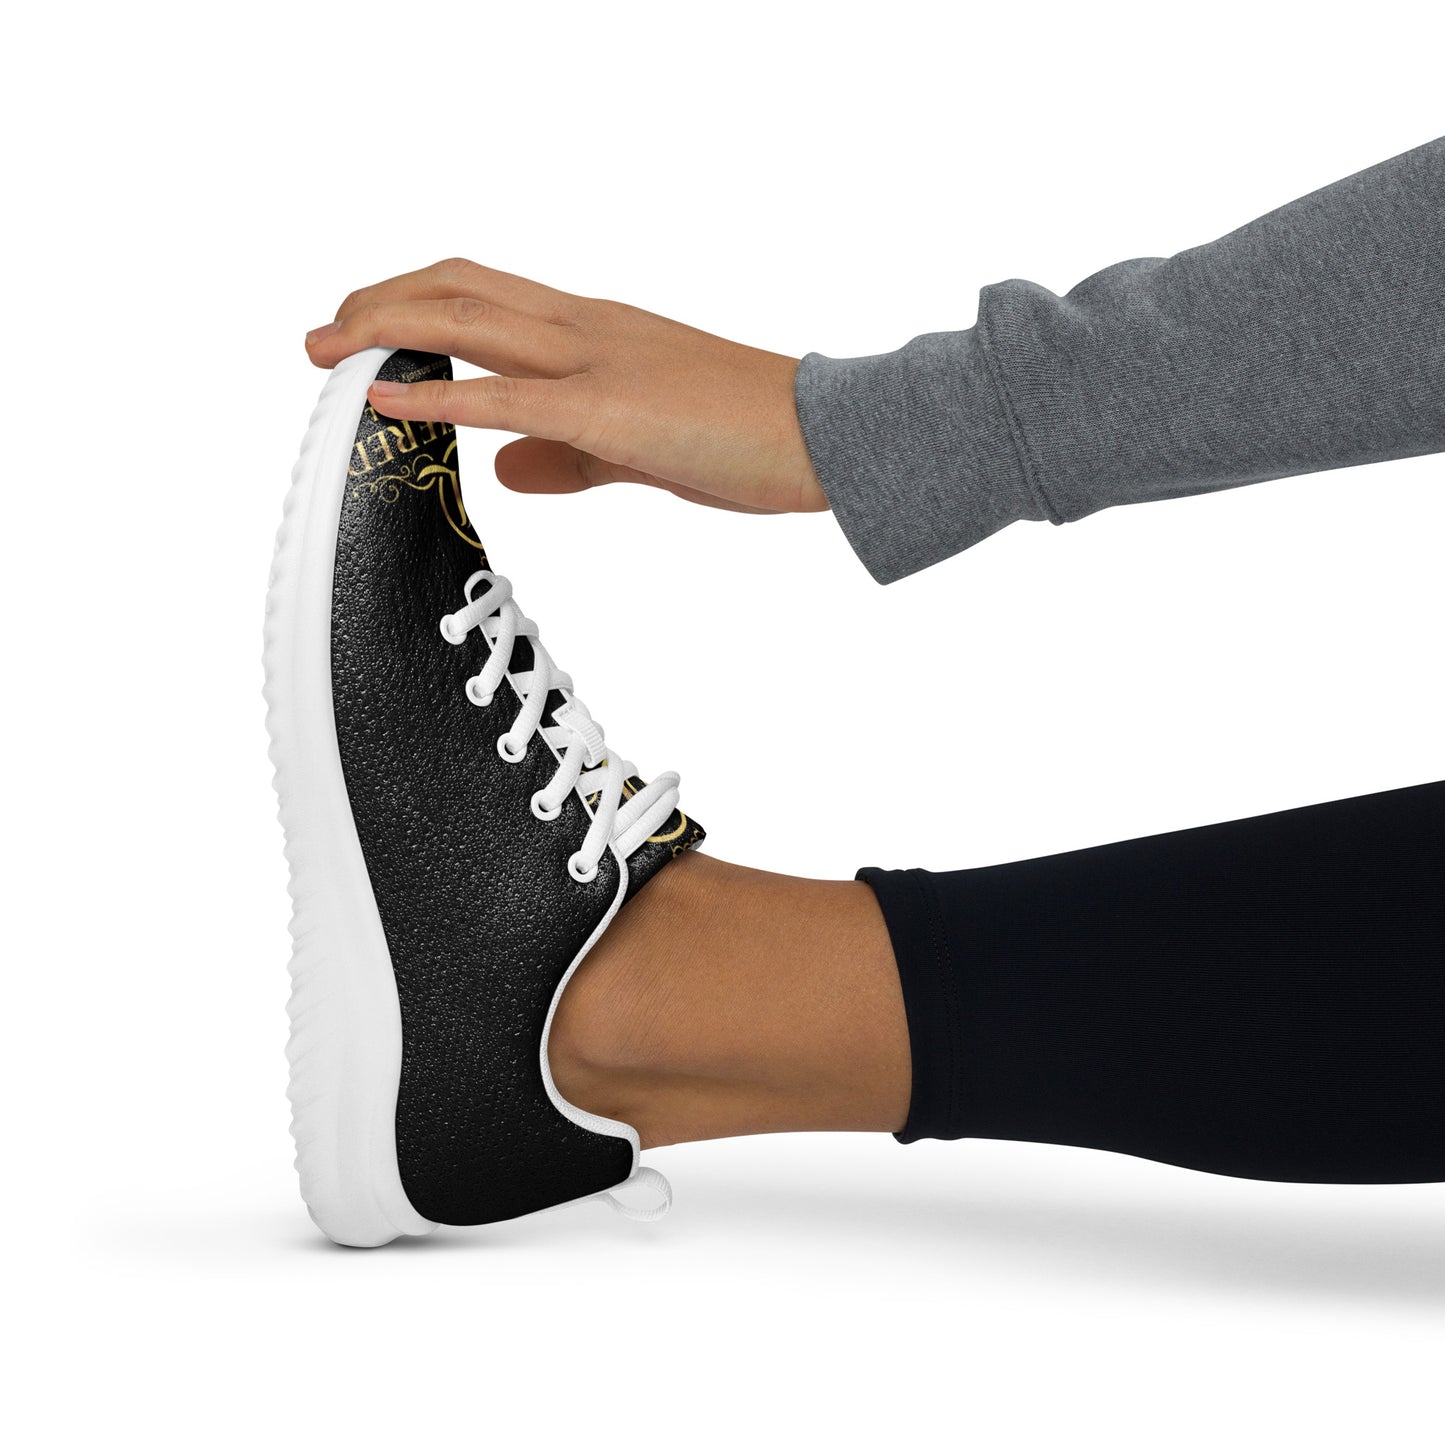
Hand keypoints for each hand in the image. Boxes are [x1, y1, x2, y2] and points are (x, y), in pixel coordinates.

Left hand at [305, 258, 826, 514]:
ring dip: (386, 327)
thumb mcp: (639, 445)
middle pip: (458, 285)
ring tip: (329, 351)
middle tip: (322, 336)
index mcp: (596, 329)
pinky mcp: (611, 407)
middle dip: (378, 302)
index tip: (367, 329)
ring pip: (468, 316)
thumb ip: (568, 454)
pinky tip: (385, 395)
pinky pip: (505, 393)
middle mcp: (586, 326)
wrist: (823, 435)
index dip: (415, 299)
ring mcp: (596, 359)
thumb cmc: (746, 435)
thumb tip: (506, 469)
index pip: (485, 290)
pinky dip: (437, 392)